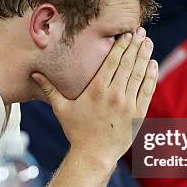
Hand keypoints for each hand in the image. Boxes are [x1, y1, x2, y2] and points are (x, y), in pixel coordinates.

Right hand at [32, 27, 157, 161]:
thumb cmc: (76, 131)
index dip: (121, 46)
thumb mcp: (61, 108)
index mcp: (96, 90)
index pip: (112, 62)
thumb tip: (33, 74)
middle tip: (140, 31)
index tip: (126, 34)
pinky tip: (153, 64)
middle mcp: (114, 95)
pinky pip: (147, 91)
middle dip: (135, 46)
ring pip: (139, 75)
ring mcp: (128, 105)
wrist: (94, 155)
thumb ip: (49, 89)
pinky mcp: (138, 115)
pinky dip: (151, 76)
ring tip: (148, 42)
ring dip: (144, 57)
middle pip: (127, 64)